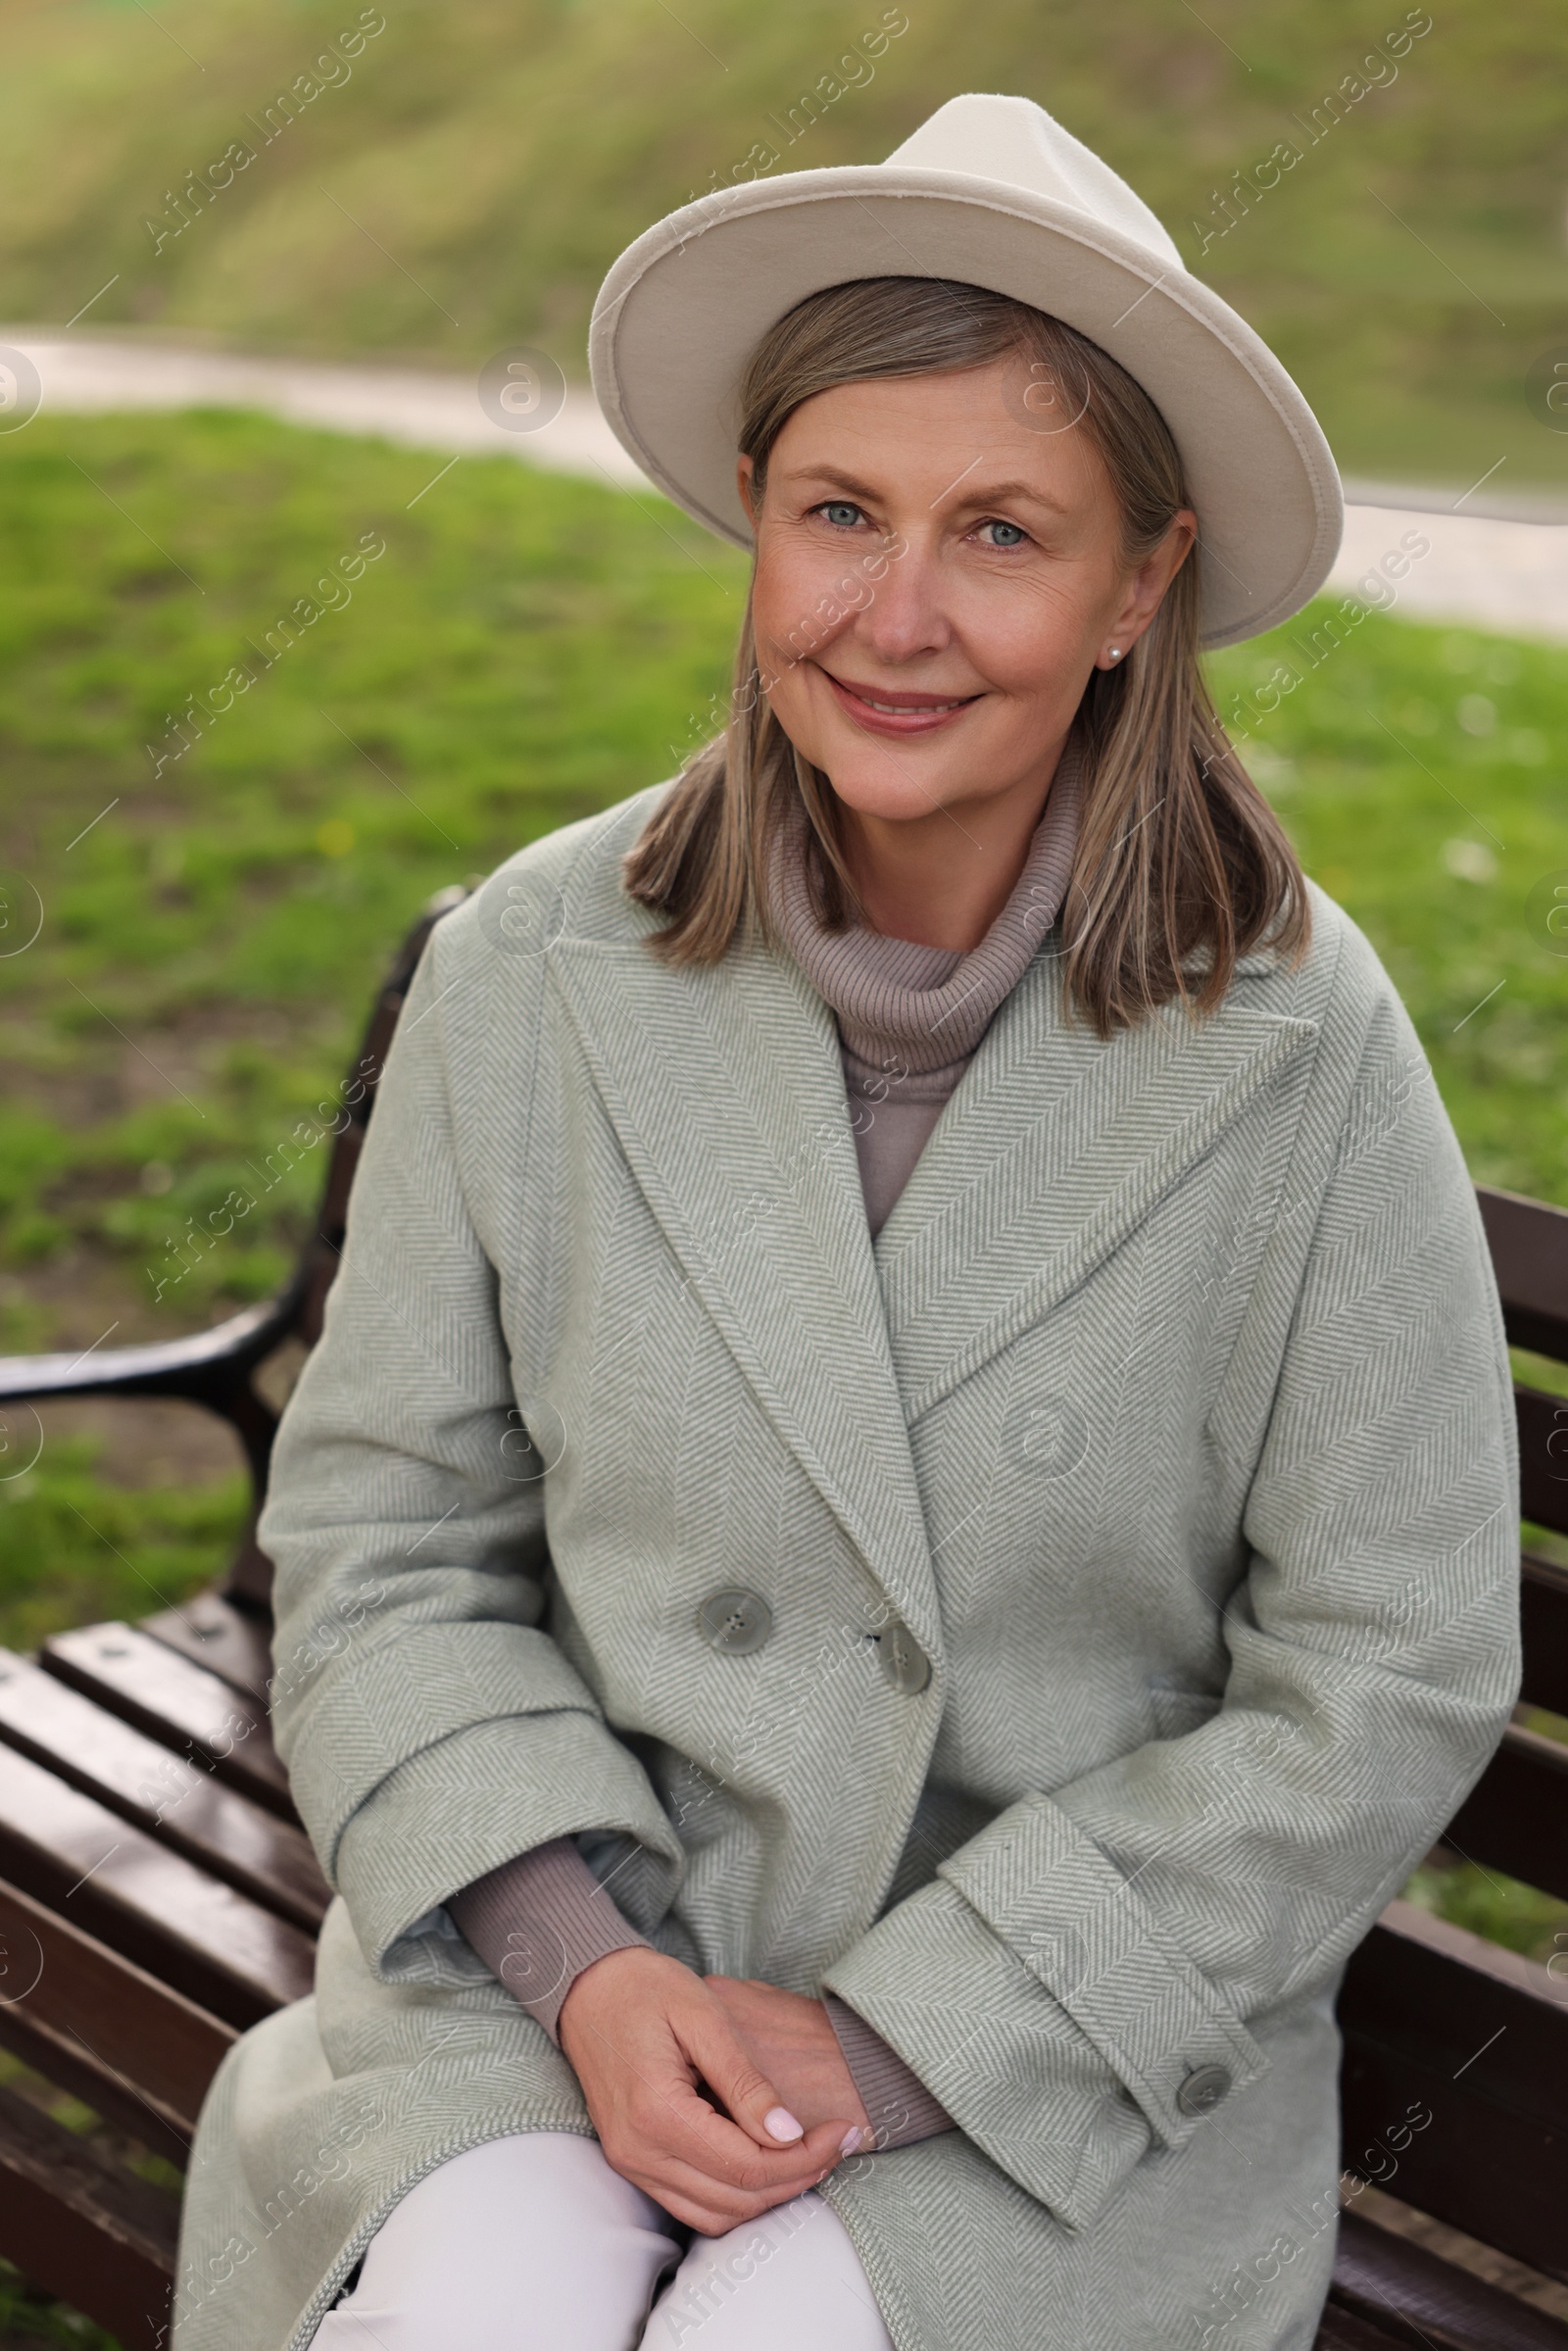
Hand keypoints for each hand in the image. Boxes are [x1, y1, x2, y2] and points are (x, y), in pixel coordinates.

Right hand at [557, 1947, 862, 2234]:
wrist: (590, 1988)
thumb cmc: (648, 1989)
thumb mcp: (704, 2016)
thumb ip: (745, 2080)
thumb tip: (789, 2133)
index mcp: (656, 2112)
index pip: (747, 2164)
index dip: (804, 2156)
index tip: (842, 2129)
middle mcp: (638, 2151)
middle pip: (736, 2197)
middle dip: (797, 2177)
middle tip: (838, 2142)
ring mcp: (631, 2162)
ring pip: (716, 2213)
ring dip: (769, 2195)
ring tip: (810, 2155)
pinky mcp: (632, 2162)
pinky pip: (692, 2205)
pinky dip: (736, 2196)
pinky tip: (767, 2164)